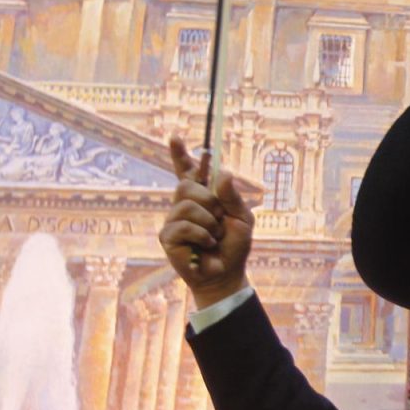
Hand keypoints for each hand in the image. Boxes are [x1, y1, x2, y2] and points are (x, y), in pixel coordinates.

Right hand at [158, 136, 253, 307]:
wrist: (227, 273)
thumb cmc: (234, 245)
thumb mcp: (243, 218)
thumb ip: (233, 196)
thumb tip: (223, 172)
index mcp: (203, 197)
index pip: (187, 171)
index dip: (180, 154)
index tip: (175, 137)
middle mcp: (184, 205)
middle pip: (186, 185)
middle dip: (208, 200)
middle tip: (220, 219)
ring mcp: (173, 220)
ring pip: (186, 205)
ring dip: (209, 222)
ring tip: (214, 236)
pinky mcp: (167, 237)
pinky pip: (184, 225)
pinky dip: (202, 235)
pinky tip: (206, 245)